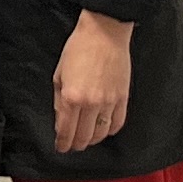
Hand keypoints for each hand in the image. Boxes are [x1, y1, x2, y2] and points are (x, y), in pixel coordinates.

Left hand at [53, 11, 134, 155]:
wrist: (104, 33)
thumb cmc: (78, 49)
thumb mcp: (59, 75)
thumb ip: (59, 101)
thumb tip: (60, 121)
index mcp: (72, 97)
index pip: (66, 130)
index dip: (62, 143)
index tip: (60, 147)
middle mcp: (91, 103)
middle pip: (84, 136)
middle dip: (75, 144)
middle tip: (71, 146)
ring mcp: (109, 102)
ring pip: (101, 133)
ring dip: (92, 140)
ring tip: (86, 139)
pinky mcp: (123, 98)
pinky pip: (118, 123)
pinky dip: (109, 130)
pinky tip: (103, 129)